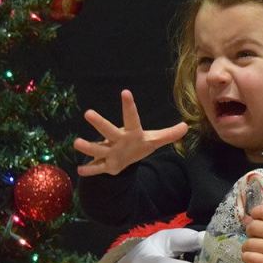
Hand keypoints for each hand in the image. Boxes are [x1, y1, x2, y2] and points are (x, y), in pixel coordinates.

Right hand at [73, 89, 188, 175]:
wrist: (124, 161)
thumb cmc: (138, 145)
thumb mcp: (154, 141)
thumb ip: (168, 134)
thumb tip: (186, 126)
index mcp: (131, 132)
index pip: (132, 117)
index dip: (129, 106)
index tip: (125, 92)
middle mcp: (117, 139)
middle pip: (108, 130)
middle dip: (99, 123)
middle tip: (88, 113)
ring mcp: (110, 151)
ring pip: (98, 149)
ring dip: (88, 146)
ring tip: (76, 143)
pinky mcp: (106, 165)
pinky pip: (97, 167)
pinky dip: (89, 169)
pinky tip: (80, 170)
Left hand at [242, 204, 262, 262]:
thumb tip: (246, 218)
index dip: (255, 213)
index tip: (254, 218)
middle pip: (253, 226)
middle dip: (250, 231)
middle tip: (255, 236)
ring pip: (249, 243)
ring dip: (247, 246)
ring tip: (253, 248)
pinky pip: (248, 257)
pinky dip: (247, 257)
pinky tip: (252, 256)